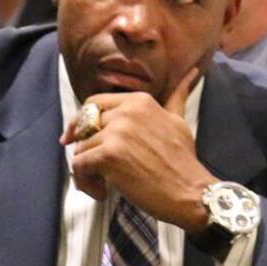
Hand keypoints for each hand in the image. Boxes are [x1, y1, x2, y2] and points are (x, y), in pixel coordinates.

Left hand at [63, 68, 212, 229]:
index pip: (94, 103)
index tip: (75, 137)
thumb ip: (176, 98)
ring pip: (80, 149)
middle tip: (87, 165)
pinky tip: (102, 193)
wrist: (190, 192)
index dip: (81, 121)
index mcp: (139, 101)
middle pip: (83, 125)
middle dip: (80, 146)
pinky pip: (78, 167)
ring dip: (87, 171)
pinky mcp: (108, 155)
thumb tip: (191, 73)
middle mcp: (126, 112)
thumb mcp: (179, 121)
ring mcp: (116, 133)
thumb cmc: (184, 162)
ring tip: (103, 185)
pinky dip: (84, 182)